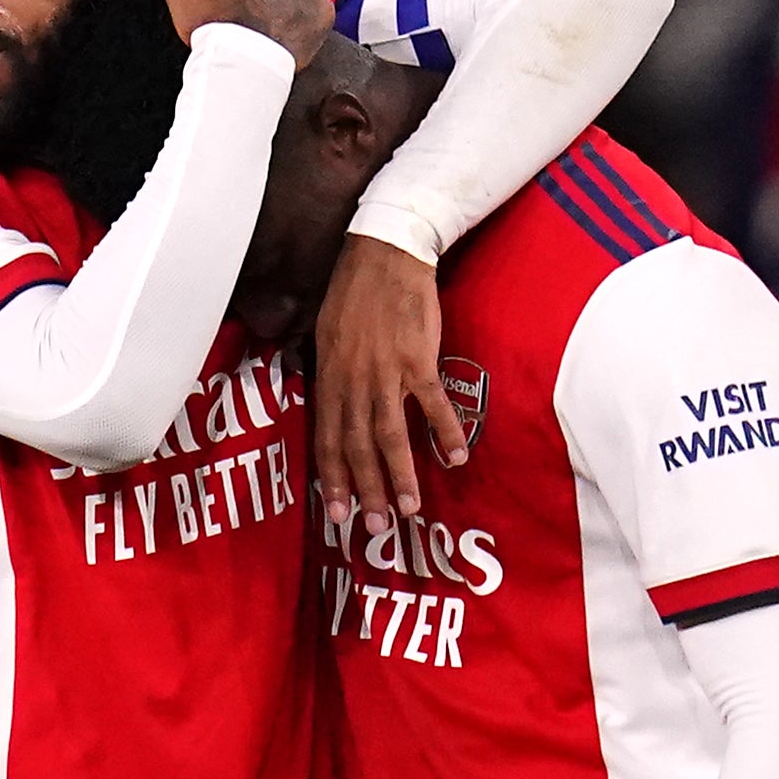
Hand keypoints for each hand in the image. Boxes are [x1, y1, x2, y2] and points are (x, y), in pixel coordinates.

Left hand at [310, 234, 464, 526]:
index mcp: (329, 376)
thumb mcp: (325, 332)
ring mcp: (386, 372)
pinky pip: (432, 405)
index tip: (336, 511)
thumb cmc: (356, 291)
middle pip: (355, 446)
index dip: (331, 478)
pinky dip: (443, 433)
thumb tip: (326, 404)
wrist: (386, 252)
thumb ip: (328, 372)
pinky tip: (453, 459)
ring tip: (408, 509)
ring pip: (389, 435)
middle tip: (371, 526)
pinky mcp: (417, 360)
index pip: (325, 439)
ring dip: (398, 475)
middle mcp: (353, 380)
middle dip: (363, 490)